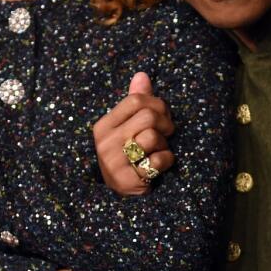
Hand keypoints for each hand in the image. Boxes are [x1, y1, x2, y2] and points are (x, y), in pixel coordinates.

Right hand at [92, 72, 175, 195]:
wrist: (121, 195)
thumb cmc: (128, 155)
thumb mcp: (128, 128)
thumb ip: (135, 102)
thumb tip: (142, 75)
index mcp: (104, 126)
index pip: (134, 100)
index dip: (156, 103)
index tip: (163, 114)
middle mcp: (105, 142)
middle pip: (148, 116)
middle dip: (165, 124)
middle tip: (166, 133)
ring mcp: (114, 162)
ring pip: (152, 137)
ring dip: (164, 144)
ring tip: (158, 151)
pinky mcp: (127, 180)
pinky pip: (158, 160)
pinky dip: (166, 161)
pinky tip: (158, 165)